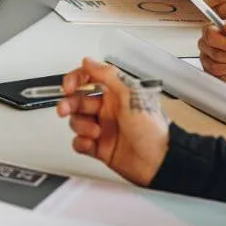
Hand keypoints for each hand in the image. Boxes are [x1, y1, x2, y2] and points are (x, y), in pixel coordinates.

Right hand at [56, 58, 169, 185]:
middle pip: (77, 101)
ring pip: (76, 121)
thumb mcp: (131, 96)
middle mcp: (107, 110)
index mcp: (115, 94)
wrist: (160, 163)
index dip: (75, 80)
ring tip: (94, 132)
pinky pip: (79, 142)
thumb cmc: (153, 130)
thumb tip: (89, 61)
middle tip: (65, 109)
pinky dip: (81, 143)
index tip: (68, 87)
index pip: (89, 79)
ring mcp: (103, 128)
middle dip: (69, 104)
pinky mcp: (99, 147)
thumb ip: (108, 76)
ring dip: (80, 126)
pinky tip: (90, 143)